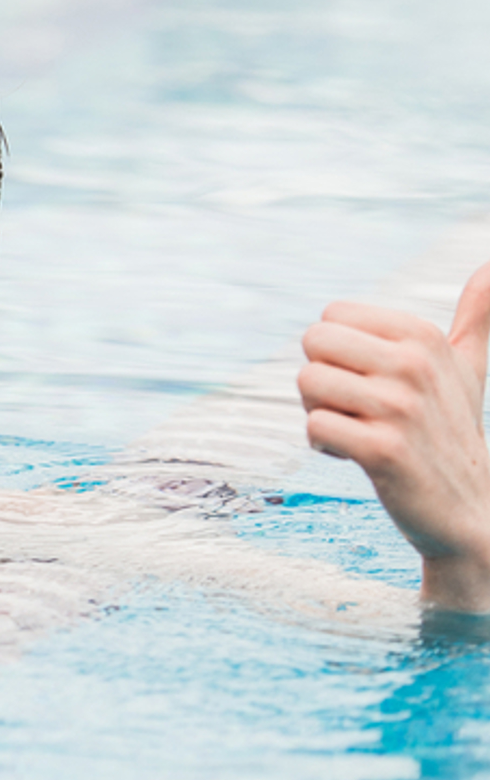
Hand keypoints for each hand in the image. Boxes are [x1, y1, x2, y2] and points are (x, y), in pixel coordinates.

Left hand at [298, 263, 489, 609]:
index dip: (336, 353)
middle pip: (312, 342)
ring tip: (357, 431)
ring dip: (320, 412)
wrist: (470, 510)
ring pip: (307, 381)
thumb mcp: (468, 367)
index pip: (330, 316)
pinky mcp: (383, 450)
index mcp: (423, 335)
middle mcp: (415, 364)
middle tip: (356, 408)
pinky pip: (314, 425)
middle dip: (322, 380)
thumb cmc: (452, 430)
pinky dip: (322, 444)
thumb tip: (488, 268)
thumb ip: (477, 317)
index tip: (369, 382)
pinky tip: (353, 457)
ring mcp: (401, 407)